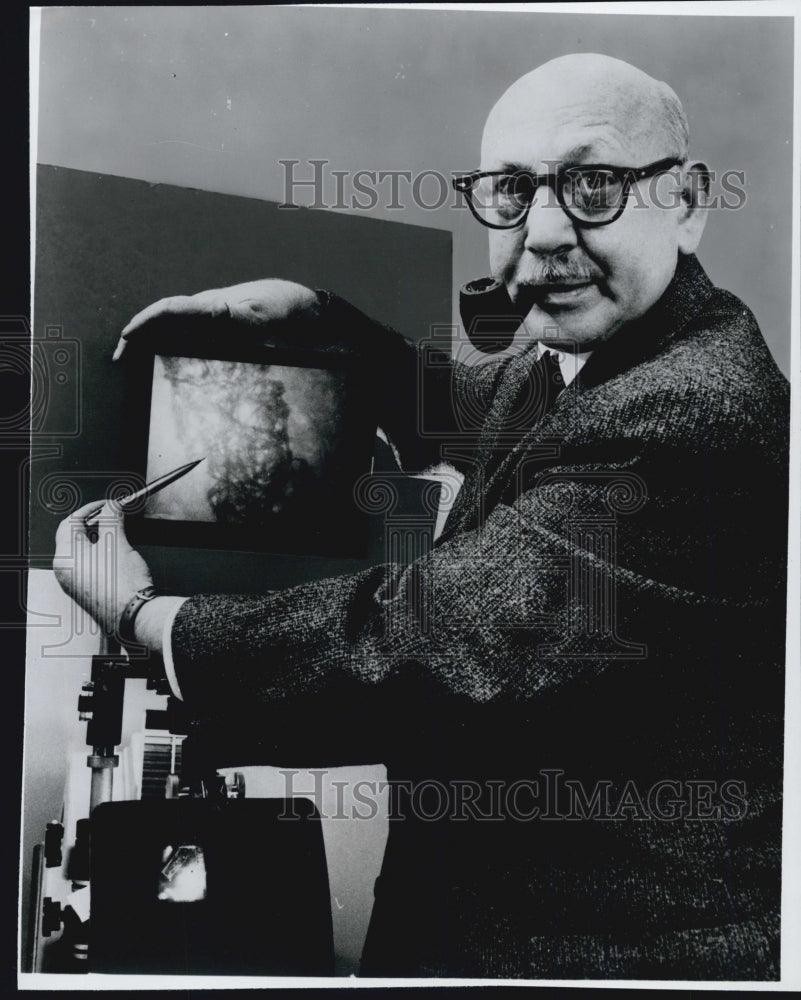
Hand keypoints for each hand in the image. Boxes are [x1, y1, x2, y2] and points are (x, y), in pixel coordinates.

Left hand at [53, 500, 153, 634]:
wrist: (134, 615)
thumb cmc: (123, 585)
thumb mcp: (117, 542)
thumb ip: (112, 518)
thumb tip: (111, 506)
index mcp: (66, 558)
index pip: (70, 522)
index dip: (90, 509)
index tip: (106, 505)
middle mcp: (66, 572)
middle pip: (74, 537)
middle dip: (95, 524)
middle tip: (113, 517)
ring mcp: (75, 583)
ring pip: (83, 551)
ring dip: (99, 538)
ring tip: (118, 533)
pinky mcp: (88, 590)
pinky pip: (89, 565)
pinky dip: (100, 554)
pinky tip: (117, 553)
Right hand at [113, 279, 321, 360]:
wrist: (299, 307)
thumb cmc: (281, 311)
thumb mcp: (263, 317)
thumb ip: (239, 316)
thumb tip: (214, 310)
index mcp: (212, 305)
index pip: (170, 309)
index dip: (145, 322)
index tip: (126, 337)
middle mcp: (206, 308)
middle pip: (163, 318)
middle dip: (139, 334)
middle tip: (119, 357)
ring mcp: (210, 317)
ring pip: (172, 326)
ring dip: (150, 340)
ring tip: (131, 358)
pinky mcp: (217, 326)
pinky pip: (186, 333)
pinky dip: (168, 343)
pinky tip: (162, 356)